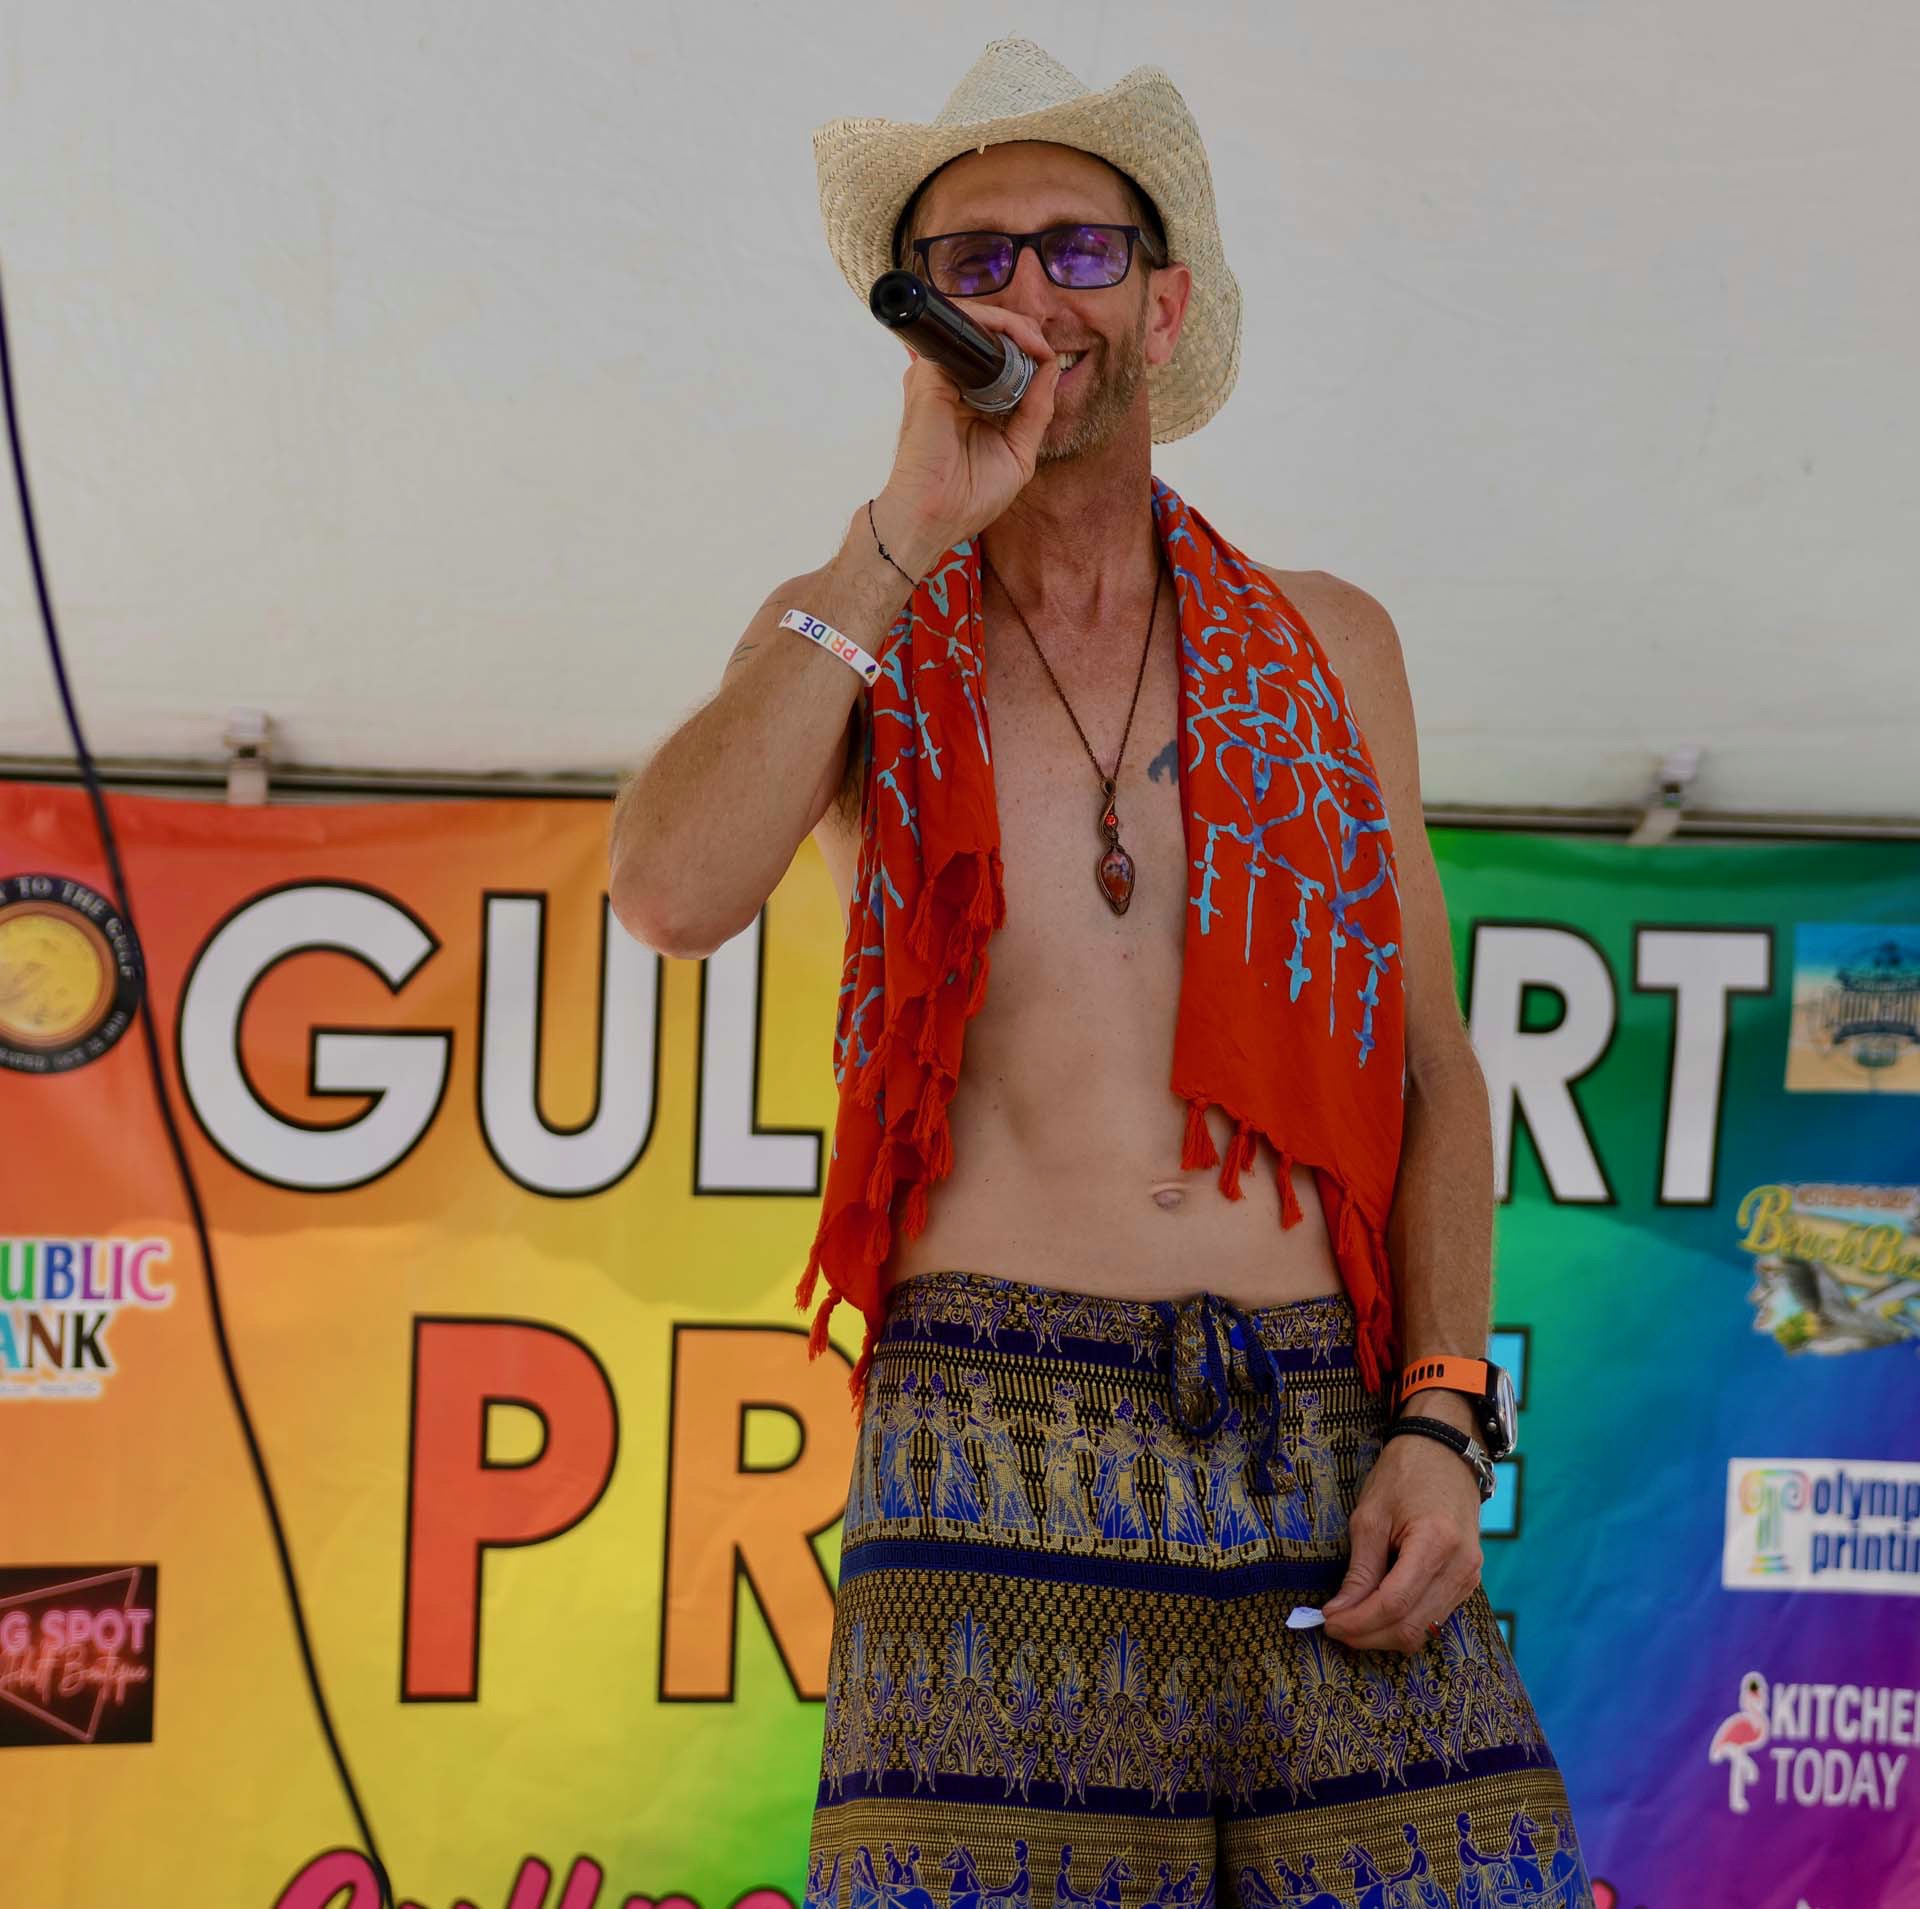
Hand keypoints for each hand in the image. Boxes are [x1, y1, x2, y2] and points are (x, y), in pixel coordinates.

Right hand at [877, 303, 1063, 561]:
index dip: (1028, 352)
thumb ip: (1036, 411)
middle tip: (1045, 347)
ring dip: (1013, 326)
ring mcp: (940, 377)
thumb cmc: (970, 497)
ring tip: (1037, 344)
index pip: (1000, 361)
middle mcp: (954, 385)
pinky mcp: (929, 374)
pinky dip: (995, 328)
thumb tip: (1051, 368)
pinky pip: (963, 332)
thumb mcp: (1019, 453)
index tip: (1049, 361)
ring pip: (976, 328)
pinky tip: (1020, 343)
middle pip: (989, 339)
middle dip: (1024, 333)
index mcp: (972, 403)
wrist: (936, 516)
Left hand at [1320, 1426, 1483, 1654]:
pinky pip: (1435, 1616)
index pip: (1395, 1604)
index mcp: (1436, 1544)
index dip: (1359, 1621)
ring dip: (1385, 1634)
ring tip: (1351, 1620)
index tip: (1328, 1622)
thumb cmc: (1404, 1474)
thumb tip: (1339, 1612)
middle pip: (1411, 1627)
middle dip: (1368, 1635)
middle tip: (1334, 1626)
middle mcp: (1461, 1568)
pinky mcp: (1468, 1580)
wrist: (1444, 1451)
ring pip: (1425, 1630)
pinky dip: (1404, 1622)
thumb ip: (1359, 1570)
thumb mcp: (1371, 1516)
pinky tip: (1377, 1611)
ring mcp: (1470, 1577)